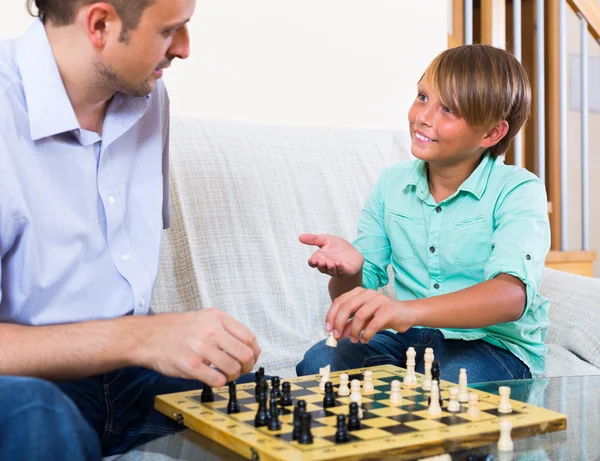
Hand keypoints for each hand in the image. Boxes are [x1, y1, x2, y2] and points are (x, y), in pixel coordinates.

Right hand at [136, 309, 260, 386]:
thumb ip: (224, 328)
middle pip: (245, 354)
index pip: (249, 337)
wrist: (147, 336)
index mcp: (217, 317)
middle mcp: (211, 330)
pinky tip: (213, 378)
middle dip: (247, 366)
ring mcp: (201, 348)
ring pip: (233, 368)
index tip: (252, 358)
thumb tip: (247, 346)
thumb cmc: (175, 329)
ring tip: (226, 375)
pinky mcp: (191, 365)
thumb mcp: (203, 318)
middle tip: (241, 370)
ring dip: (233, 376)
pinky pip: (218, 379)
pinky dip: (220, 382)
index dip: (254, 352)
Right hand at [299, 234, 363, 276]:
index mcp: (320, 259)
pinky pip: (342, 271)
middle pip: (321, 268)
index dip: (312, 262)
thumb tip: (300, 237)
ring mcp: (337, 269)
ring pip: (331, 271)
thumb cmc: (338, 248)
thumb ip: (314, 239)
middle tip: (320, 261)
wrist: (353, 255)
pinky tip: (338, 263)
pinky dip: (340, 268)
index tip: (313, 260)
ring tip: (330, 264)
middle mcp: (327, 266)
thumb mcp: (326, 240)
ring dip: (330, 268)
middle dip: (321, 265)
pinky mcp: (347, 270)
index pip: (313, 262)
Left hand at [326, 288, 417, 341]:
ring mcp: (379, 300)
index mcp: (359, 292)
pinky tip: (364, 340)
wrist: (407, 314)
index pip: (340, 301)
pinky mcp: (388, 309)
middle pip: (347, 306)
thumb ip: (350, 325)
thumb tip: (337, 334)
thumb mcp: (364, 321)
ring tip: (354, 340)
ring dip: (354, 330)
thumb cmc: (383, 316)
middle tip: (336, 336)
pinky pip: (373, 323)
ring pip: (360, 315)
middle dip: (339, 323)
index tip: (328, 329)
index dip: (331, 315)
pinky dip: (367, 334)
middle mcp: (368, 293)